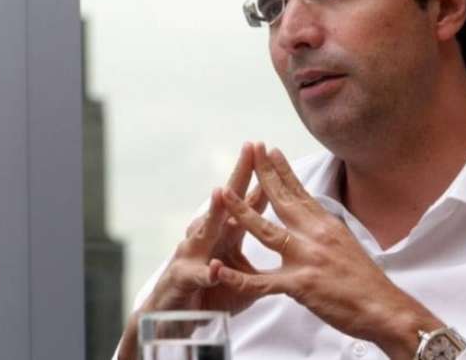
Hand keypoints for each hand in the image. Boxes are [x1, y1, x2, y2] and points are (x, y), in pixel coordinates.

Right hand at [116, 143, 267, 359]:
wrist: (173, 317)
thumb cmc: (210, 292)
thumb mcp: (243, 273)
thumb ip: (261, 255)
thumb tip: (291, 239)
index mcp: (227, 233)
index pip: (248, 200)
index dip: (261, 178)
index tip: (272, 152)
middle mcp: (208, 236)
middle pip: (227, 202)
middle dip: (239, 175)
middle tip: (251, 149)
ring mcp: (192, 254)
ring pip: (205, 230)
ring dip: (214, 212)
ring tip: (222, 193)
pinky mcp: (182, 279)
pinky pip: (196, 274)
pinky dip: (207, 271)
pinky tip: (215, 267)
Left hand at [216, 143, 442, 358]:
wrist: (386, 308)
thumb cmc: (367, 281)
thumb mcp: (347, 244)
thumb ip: (326, 230)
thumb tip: (315, 217)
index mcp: (326, 226)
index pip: (301, 192)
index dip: (283, 170)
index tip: (271, 150)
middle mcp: (316, 236)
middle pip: (283, 200)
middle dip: (263, 174)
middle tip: (250, 151)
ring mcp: (307, 259)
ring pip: (267, 231)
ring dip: (242, 212)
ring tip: (223, 193)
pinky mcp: (300, 285)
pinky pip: (261, 282)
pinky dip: (237, 278)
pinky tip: (219, 269)